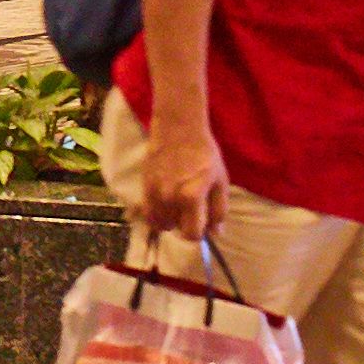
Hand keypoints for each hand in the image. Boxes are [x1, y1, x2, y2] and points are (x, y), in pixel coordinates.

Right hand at [129, 126, 223, 263]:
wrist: (178, 129)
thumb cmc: (204, 154)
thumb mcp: (220, 181)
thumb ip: (219, 209)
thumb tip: (215, 233)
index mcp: (191, 197)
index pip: (192, 234)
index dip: (198, 233)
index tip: (201, 223)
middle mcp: (170, 199)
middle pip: (174, 229)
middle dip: (184, 224)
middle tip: (190, 209)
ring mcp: (154, 193)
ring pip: (158, 223)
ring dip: (168, 220)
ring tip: (176, 205)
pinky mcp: (144, 187)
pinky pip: (147, 212)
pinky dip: (156, 213)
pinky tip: (165, 202)